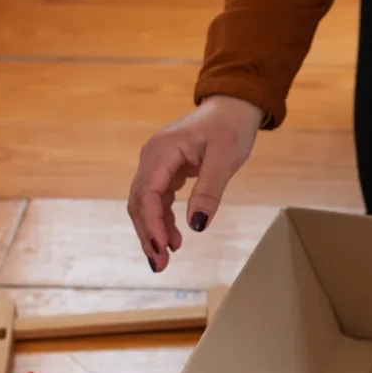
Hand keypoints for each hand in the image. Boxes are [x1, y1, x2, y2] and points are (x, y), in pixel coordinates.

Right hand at [127, 95, 262, 271]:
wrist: (232, 107)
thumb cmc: (231, 128)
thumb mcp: (225, 160)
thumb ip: (209, 192)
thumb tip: (197, 226)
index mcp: (162, 151)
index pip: (147, 193)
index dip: (152, 223)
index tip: (162, 248)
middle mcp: (152, 157)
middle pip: (139, 202)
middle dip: (148, 234)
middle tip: (159, 265)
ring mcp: (157, 163)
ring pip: (145, 203)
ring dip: (153, 231)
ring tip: (165, 259)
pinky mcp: (165, 169)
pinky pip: (157, 199)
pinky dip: (163, 220)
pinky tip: (175, 239)